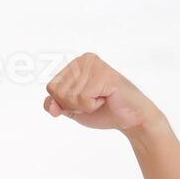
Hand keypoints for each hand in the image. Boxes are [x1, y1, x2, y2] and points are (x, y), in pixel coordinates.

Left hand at [43, 53, 162, 132]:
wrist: (129, 119)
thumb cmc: (103, 111)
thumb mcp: (73, 110)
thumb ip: (56, 105)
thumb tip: (50, 106)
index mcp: (75, 64)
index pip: (51, 88)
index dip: (65, 103)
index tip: (84, 101)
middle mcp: (83, 59)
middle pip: (58, 91)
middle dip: (74, 105)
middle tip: (94, 101)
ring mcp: (94, 65)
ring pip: (70, 96)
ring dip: (85, 106)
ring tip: (101, 98)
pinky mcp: (103, 74)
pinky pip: (83, 98)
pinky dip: (93, 106)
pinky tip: (106, 98)